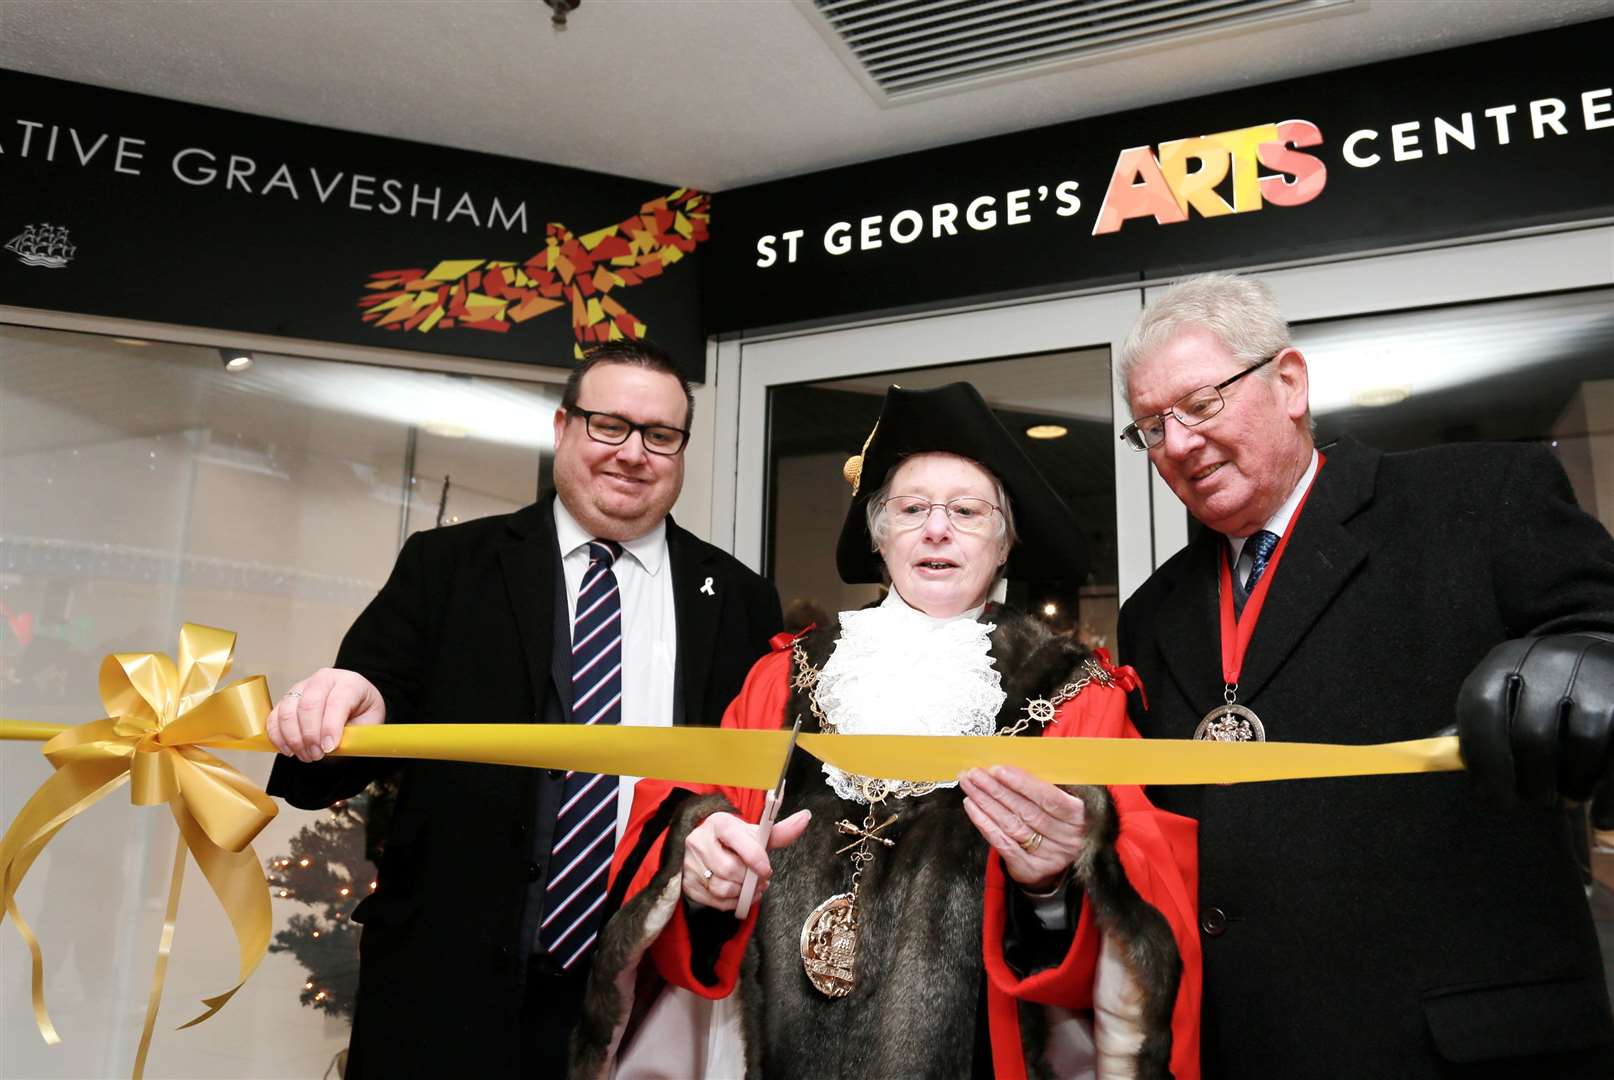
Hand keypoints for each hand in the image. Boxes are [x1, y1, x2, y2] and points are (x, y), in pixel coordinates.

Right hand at [265, 668, 386, 761]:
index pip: (337, 701)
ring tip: (307, 755)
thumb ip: (354, 735)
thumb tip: (332, 748)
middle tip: (317, 755)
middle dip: (310, 735)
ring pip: (288, 711)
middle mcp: (323, 680)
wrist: (355, 707)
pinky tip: (290, 750)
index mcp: (349, 682)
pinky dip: (278, 737)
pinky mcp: (287, 700)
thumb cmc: (362, 714)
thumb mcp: (370, 724)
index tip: (329, 748)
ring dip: (294, 739)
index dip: (331, 727)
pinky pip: (274, 718)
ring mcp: (302, 688)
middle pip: (308, 705)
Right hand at [682, 808, 810, 911]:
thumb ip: (779, 831)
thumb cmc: (733, 841)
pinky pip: (714, 901)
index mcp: (718, 823)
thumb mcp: (753, 833)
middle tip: (762, 880)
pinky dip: (732, 902)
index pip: (735, 837)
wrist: (704, 847)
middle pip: (728, 868)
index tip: (767, 870)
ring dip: (743, 893)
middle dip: (750, 879)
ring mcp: (691, 864)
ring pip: (721, 887)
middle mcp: (700, 841)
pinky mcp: (688, 884)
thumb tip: (805, 818)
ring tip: (753, 888)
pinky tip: (740, 896)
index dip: (754, 856)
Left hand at [960, 766, 1086, 891]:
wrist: (1056, 863)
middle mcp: (1067, 838)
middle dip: (996, 790)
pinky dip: (985, 824)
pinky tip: (972, 808)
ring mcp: (1050, 856)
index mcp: (1077, 817)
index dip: (1023, 783)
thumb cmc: (1054, 823)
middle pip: (1026, 811)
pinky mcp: (1031, 869)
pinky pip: (1003, 844)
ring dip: (986, 803)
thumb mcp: (1057, 805)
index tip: (998, 770)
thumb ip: (1039, 788)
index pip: (1049, 798)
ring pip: (1012, 825)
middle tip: (975, 774)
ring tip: (969, 786)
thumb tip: (1007, 769)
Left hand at [1456, 633, 1613, 807]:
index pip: (1482, 710)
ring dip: (1573, 786)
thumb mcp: (1503, 696)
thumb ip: (1478, 728)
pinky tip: (1600, 818)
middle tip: (1534, 802)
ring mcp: (1596, 675)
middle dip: (1531, 783)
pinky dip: (1610, 797)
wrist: (1602, 656)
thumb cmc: (1540, 691)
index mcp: (1504, 661)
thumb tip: (1438, 758)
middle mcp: (1550, 661)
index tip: (1492, 800)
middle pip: (1534, 735)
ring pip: (1583, 743)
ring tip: (1568, 799)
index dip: (1483, 761)